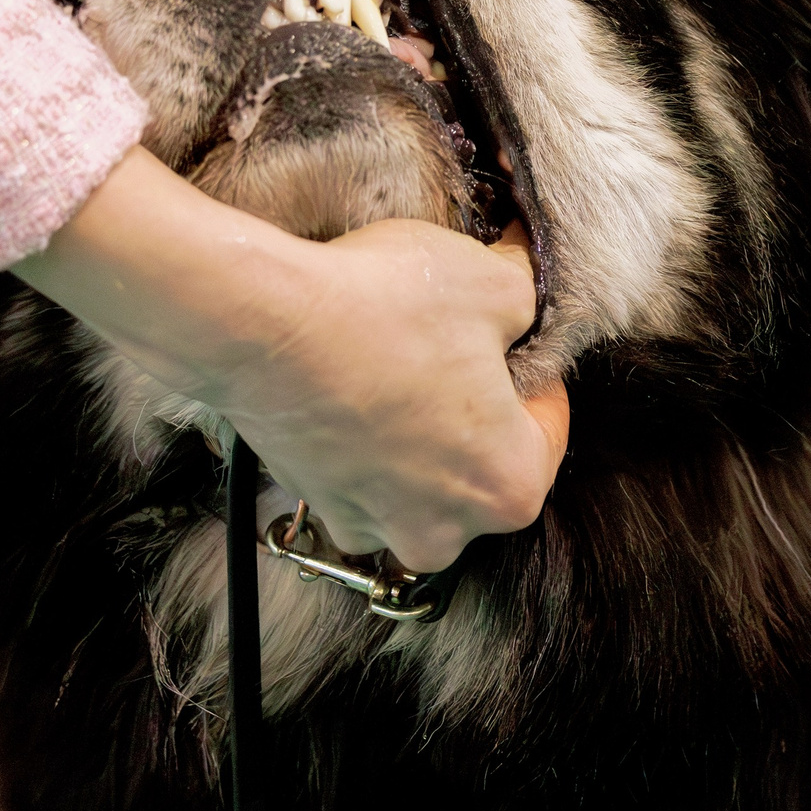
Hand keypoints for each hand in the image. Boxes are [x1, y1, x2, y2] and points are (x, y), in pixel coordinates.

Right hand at [222, 218, 569, 569]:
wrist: (260, 325)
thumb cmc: (382, 310)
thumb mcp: (490, 281)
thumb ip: (531, 293)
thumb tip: (529, 281)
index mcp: (510, 486)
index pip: (549, 423)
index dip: (531, 366)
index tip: (506, 332)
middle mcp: (447, 529)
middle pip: (484, 461)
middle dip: (476, 406)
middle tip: (451, 344)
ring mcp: (376, 525)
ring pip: (422, 479)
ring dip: (419, 431)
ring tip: (398, 364)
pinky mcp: (320, 506)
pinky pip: (363, 481)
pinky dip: (363, 442)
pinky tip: (352, 389)